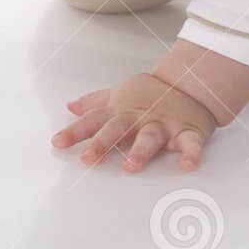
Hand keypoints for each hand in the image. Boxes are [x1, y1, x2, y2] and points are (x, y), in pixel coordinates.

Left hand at [50, 73, 217, 172]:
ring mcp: (163, 124)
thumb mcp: (120, 94)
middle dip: (103, 143)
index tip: (57, 143)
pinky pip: (190, 144)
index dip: (75, 132)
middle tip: (88, 158)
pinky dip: (190, 154)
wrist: (191, 82)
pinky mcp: (187, 131)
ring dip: (141, 151)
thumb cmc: (153, 93)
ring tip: (131, 166)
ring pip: (150, 137)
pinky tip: (187, 165)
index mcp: (122, 111)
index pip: (93, 121)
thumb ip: (94, 103)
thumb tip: (70, 107)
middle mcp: (140, 118)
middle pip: (118, 129)